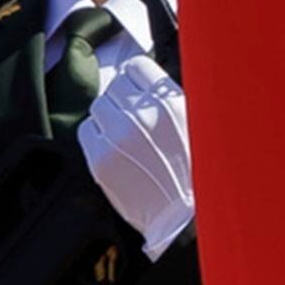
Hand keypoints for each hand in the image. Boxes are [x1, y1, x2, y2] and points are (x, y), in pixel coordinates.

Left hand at [75, 49, 196, 255]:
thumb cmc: (197, 177)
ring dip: (110, 117)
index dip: (138, 80)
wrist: (184, 218)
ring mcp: (119, 136)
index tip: (139, 90)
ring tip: (126, 138)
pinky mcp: (100, 157)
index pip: (137, 67)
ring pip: (99, 106)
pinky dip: (97, 136)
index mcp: (172, 104)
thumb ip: (173, 101)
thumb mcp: (198, 127)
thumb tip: (150, 83)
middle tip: (135, 120)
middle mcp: (144, 115)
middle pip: (116, 86)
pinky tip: (115, 150)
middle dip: (124, 100)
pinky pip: (86, 129)